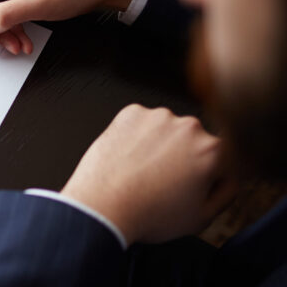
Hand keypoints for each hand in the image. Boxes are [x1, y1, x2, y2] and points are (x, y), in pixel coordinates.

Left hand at [61, 104, 237, 243]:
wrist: (102, 208)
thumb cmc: (147, 215)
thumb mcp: (202, 218)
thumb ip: (227, 191)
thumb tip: (230, 175)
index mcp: (214, 151)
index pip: (221, 158)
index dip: (206, 175)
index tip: (190, 184)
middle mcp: (190, 127)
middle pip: (194, 141)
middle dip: (183, 157)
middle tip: (162, 182)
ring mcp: (158, 117)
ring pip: (166, 130)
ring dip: (159, 144)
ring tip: (141, 171)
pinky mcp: (131, 113)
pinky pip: (140, 123)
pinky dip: (136, 135)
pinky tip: (128, 157)